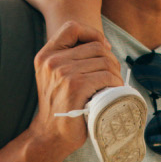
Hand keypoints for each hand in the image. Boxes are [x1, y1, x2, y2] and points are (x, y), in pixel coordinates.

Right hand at [31, 21, 123, 154]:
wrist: (51, 134)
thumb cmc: (61, 105)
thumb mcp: (55, 76)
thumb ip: (69, 58)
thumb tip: (103, 44)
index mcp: (45, 55)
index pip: (72, 27)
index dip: (92, 34)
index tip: (103, 48)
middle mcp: (51, 61)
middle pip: (95, 46)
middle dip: (110, 59)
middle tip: (111, 75)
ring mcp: (62, 73)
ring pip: (104, 61)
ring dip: (115, 73)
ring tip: (113, 85)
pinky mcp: (75, 87)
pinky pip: (106, 76)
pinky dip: (115, 83)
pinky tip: (113, 91)